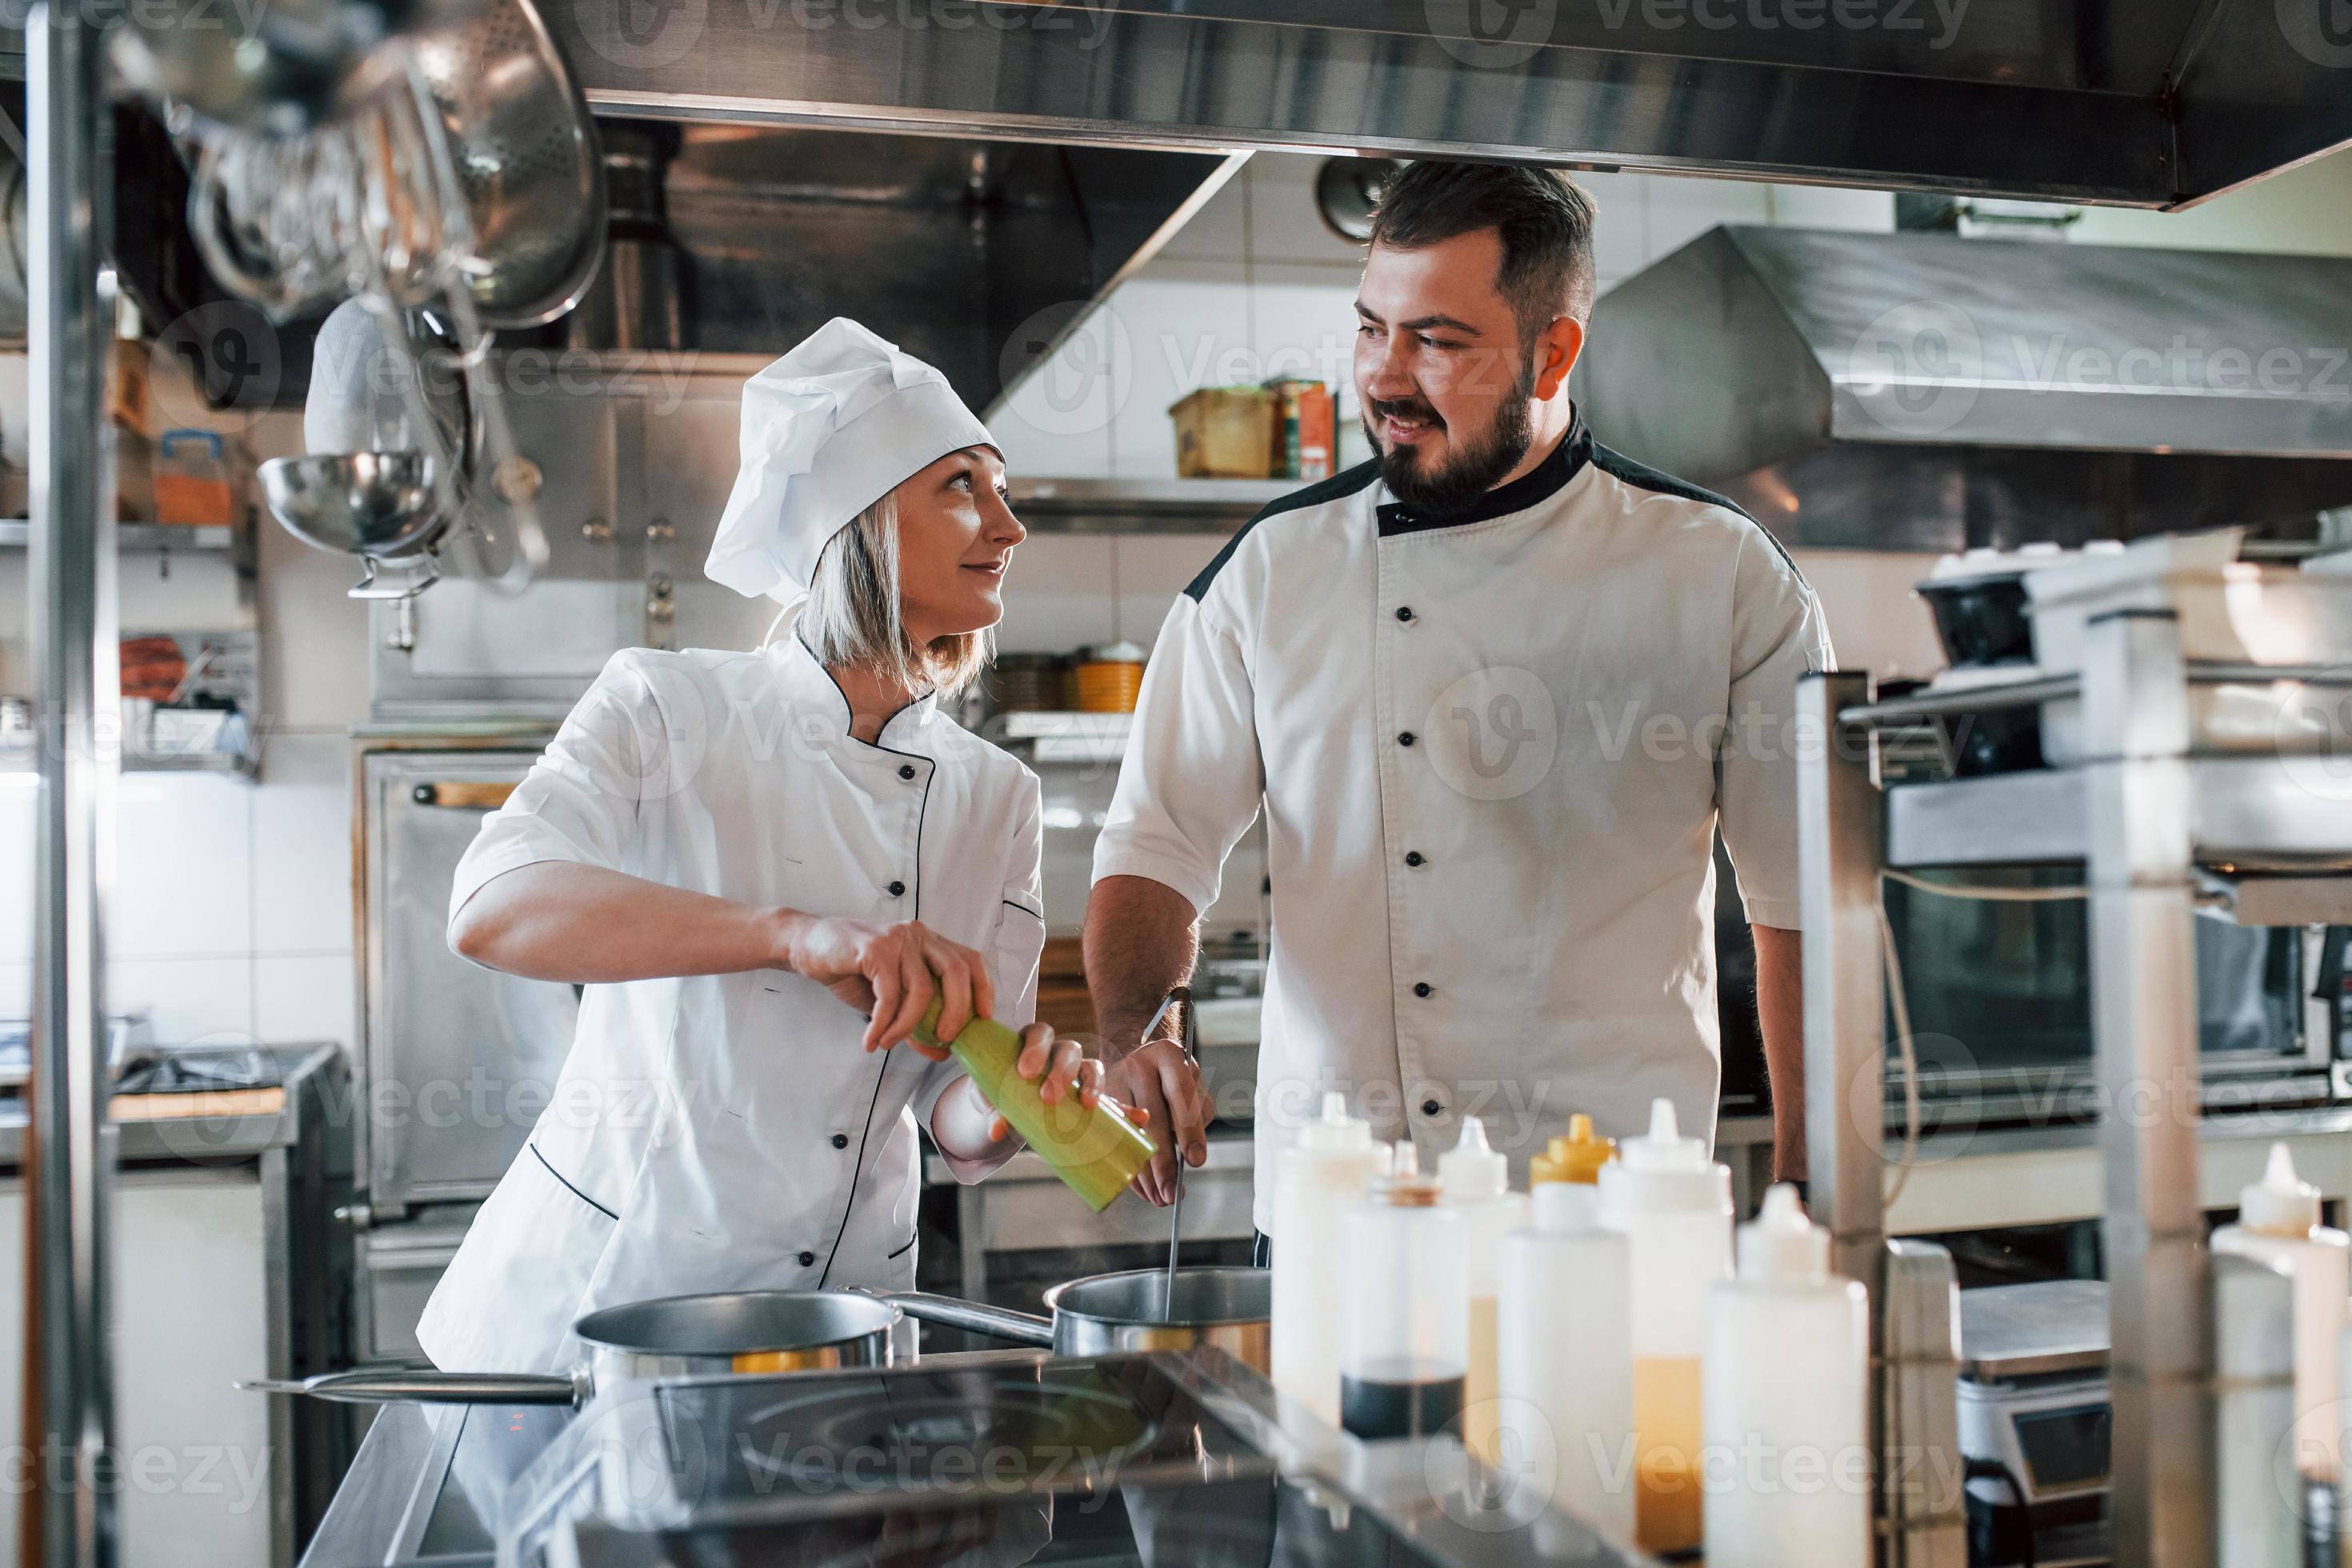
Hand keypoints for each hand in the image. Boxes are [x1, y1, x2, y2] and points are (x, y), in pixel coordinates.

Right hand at [777, 915, 994, 1055]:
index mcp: (929, 942)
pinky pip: (889, 995)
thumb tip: (940, 1053)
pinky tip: (872, 1039)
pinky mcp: (874, 948)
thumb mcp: (888, 998)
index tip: (984, 1017)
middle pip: (956, 971)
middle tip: (944, 1040)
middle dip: (957, 1011)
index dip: (983, 988)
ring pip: (921, 989)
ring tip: (888, 1043)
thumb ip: (915, 1020)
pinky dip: (883, 1024)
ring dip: (907, 1026)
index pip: (970, 960)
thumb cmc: (852, 971)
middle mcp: (918, 935)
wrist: (806, 947)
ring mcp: (897, 939)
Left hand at [984, 1023, 1152, 1142]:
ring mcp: (1079, 1075)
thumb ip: (995, 1112)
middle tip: (1048, 1096)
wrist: (1013, 1108)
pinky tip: (1139, 1118)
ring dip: (1093, 1084)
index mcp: (1034, 1045)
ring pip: (1092, 1067)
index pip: (1039, 1033)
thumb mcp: (994, 1100)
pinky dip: (1127, 1109)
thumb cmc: (1002, 1094)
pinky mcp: (1092, 1098)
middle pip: (1068, 1050)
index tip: (1026, 1071)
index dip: (1035, 1047)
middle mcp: (1059, 1055)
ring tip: (1089, 1104)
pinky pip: (1114, 1100)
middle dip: (1061, 1071)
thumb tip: (995, 1131)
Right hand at [1102, 1036, 1209, 1204]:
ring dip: (1142, 1172)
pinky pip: (1111, 1138)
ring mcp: (1113, 1081)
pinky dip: (1126, 1165)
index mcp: (1168, 1055)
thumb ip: (1196, 1112)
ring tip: (1158, 1197)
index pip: (1181, 1095)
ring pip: (1128, 1132)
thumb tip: (1188, 1158)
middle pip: (1152, 1119)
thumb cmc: (1170, 1075)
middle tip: (1172, 1192)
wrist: (1134, 1054)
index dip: (1189, 1130)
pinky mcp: (1098, 1100)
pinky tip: (1140, 1187)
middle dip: (1163, 1162)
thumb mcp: (1191, 1080)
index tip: (1196, 1161)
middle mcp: (1138, 1064)